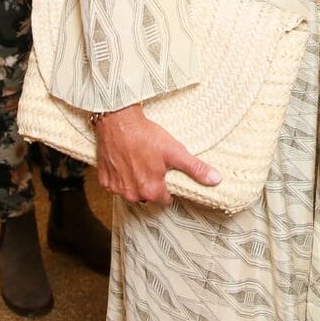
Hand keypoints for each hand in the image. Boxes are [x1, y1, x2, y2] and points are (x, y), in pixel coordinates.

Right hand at [94, 103, 220, 205]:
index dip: (169, 187)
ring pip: (131, 191)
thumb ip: (195, 168)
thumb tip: (216, 180)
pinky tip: (126, 161)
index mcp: (151, 190)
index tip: (168, 174)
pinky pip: (115, 183)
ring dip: (135, 181)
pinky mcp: (104, 179)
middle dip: (151, 183)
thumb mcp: (175, 151)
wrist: (118, 121)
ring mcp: (116, 188)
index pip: (165, 199)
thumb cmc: (146, 135)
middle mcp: (132, 194)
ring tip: (140, 160)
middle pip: (147, 196)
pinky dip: (121, 175)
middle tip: (153, 163)